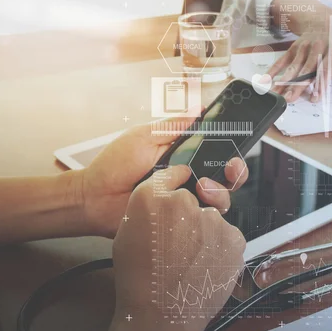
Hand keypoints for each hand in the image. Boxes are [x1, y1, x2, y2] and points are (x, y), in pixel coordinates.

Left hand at [78, 119, 248, 237]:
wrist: (94, 197)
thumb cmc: (115, 164)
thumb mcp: (145, 136)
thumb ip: (173, 125)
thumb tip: (198, 109)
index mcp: (185, 158)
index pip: (219, 154)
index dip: (233, 151)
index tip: (238, 146)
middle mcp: (190, 180)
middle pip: (227, 180)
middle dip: (236, 173)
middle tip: (230, 168)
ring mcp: (185, 202)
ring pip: (220, 202)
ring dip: (218, 192)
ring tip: (202, 187)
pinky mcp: (178, 221)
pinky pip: (201, 221)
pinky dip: (202, 214)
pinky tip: (191, 205)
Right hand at [107, 165, 245, 330]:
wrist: (162, 313)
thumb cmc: (140, 279)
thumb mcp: (127, 233)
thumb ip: (147, 206)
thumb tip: (166, 194)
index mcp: (153, 198)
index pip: (172, 177)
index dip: (173, 191)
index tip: (176, 201)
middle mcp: (185, 203)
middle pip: (194, 201)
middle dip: (189, 218)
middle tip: (178, 243)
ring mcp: (212, 220)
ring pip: (212, 220)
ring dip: (206, 233)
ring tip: (190, 259)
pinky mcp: (233, 238)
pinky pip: (228, 236)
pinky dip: (221, 248)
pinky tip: (204, 264)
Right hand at [268, 0, 331, 102]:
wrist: (323, 17)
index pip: (326, 70)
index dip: (320, 84)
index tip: (316, 97)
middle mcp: (317, 49)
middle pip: (307, 70)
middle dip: (298, 85)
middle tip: (291, 99)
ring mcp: (303, 48)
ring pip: (293, 67)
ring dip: (284, 82)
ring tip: (277, 94)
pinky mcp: (293, 48)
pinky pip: (282, 61)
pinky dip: (273, 70)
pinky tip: (266, 80)